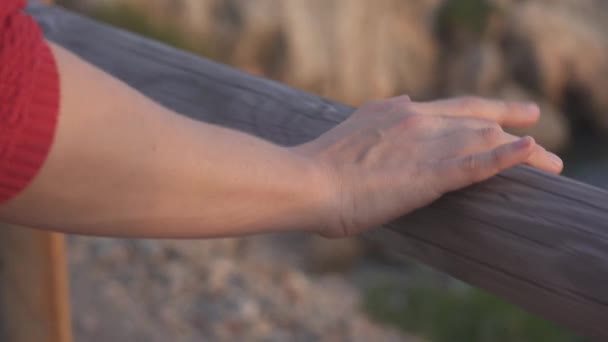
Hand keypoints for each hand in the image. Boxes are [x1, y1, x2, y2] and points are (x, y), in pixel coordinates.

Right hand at [292, 96, 562, 237]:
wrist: (307, 182)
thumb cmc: (321, 168)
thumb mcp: (354, 131)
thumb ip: (381, 118)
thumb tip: (404, 101)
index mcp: (397, 111)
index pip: (451, 106)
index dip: (480, 108)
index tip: (499, 112)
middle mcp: (416, 119)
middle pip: (476, 115)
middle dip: (510, 118)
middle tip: (535, 121)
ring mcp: (424, 145)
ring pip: (485, 139)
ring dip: (524, 152)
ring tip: (551, 163)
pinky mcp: (427, 175)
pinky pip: (476, 164)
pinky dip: (506, 158)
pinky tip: (532, 152)